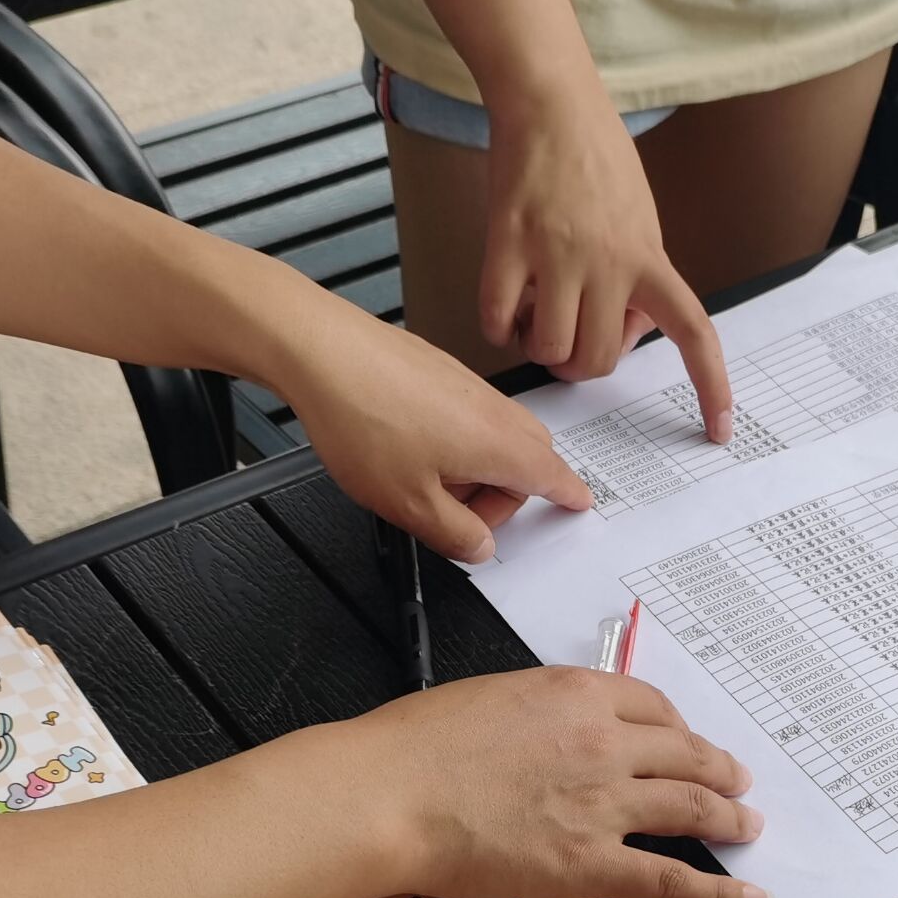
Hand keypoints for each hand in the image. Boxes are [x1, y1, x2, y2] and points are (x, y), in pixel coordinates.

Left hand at [268, 276, 593, 562]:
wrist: (320, 350)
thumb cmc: (362, 419)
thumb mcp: (408, 505)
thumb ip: (454, 535)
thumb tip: (480, 547)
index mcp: (499, 445)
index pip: (552, 476)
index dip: (568, 495)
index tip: (578, 503)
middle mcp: (493, 410)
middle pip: (529, 456)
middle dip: (509, 492)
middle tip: (467, 517)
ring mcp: (467, 385)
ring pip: (495, 434)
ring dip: (477, 468)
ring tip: (426, 483)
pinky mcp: (439, 371)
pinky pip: (468, 413)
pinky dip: (457, 440)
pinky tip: (410, 449)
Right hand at [336, 666, 769, 897]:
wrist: (390, 794)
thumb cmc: (417, 745)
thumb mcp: (492, 697)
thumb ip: (540, 712)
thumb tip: (555, 733)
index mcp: (577, 694)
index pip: (652, 705)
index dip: (678, 727)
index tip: (684, 740)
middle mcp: (605, 743)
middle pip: (685, 753)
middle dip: (718, 769)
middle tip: (738, 782)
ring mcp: (605, 806)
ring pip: (692, 808)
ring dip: (730, 818)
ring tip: (747, 826)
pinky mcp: (592, 865)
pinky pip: (673, 881)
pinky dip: (720, 891)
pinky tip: (751, 895)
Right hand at [483, 85, 733, 441]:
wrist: (550, 101)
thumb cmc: (596, 159)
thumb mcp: (641, 219)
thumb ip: (640, 279)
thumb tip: (621, 335)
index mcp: (649, 257)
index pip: (693, 331)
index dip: (711, 386)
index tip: (720, 431)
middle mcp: (609, 260)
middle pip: (599, 360)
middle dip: (578, 364)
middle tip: (566, 339)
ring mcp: (557, 253)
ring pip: (550, 349)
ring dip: (538, 348)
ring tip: (534, 315)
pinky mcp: (508, 243)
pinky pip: (498, 322)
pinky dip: (499, 329)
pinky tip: (505, 305)